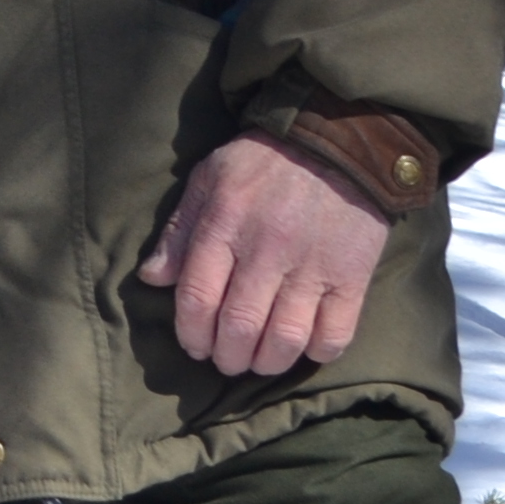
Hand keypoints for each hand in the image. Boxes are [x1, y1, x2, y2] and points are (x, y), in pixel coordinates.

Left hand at [139, 133, 389, 375]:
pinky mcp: (352, 276)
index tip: (193, 346)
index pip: (196, 297)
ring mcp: (312, 266)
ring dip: (266, 362)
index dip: (190, 333)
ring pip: (284, 338)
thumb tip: (152, 278)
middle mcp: (266, 250)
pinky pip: (335, 333)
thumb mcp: (208, 179)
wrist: (337, 141)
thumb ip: (179, 231)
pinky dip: (316, 352)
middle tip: (225, 360)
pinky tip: (302, 348)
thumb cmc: (262, 161)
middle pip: (238, 326)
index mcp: (223, 225)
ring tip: (258, 361)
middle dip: (226, 356)